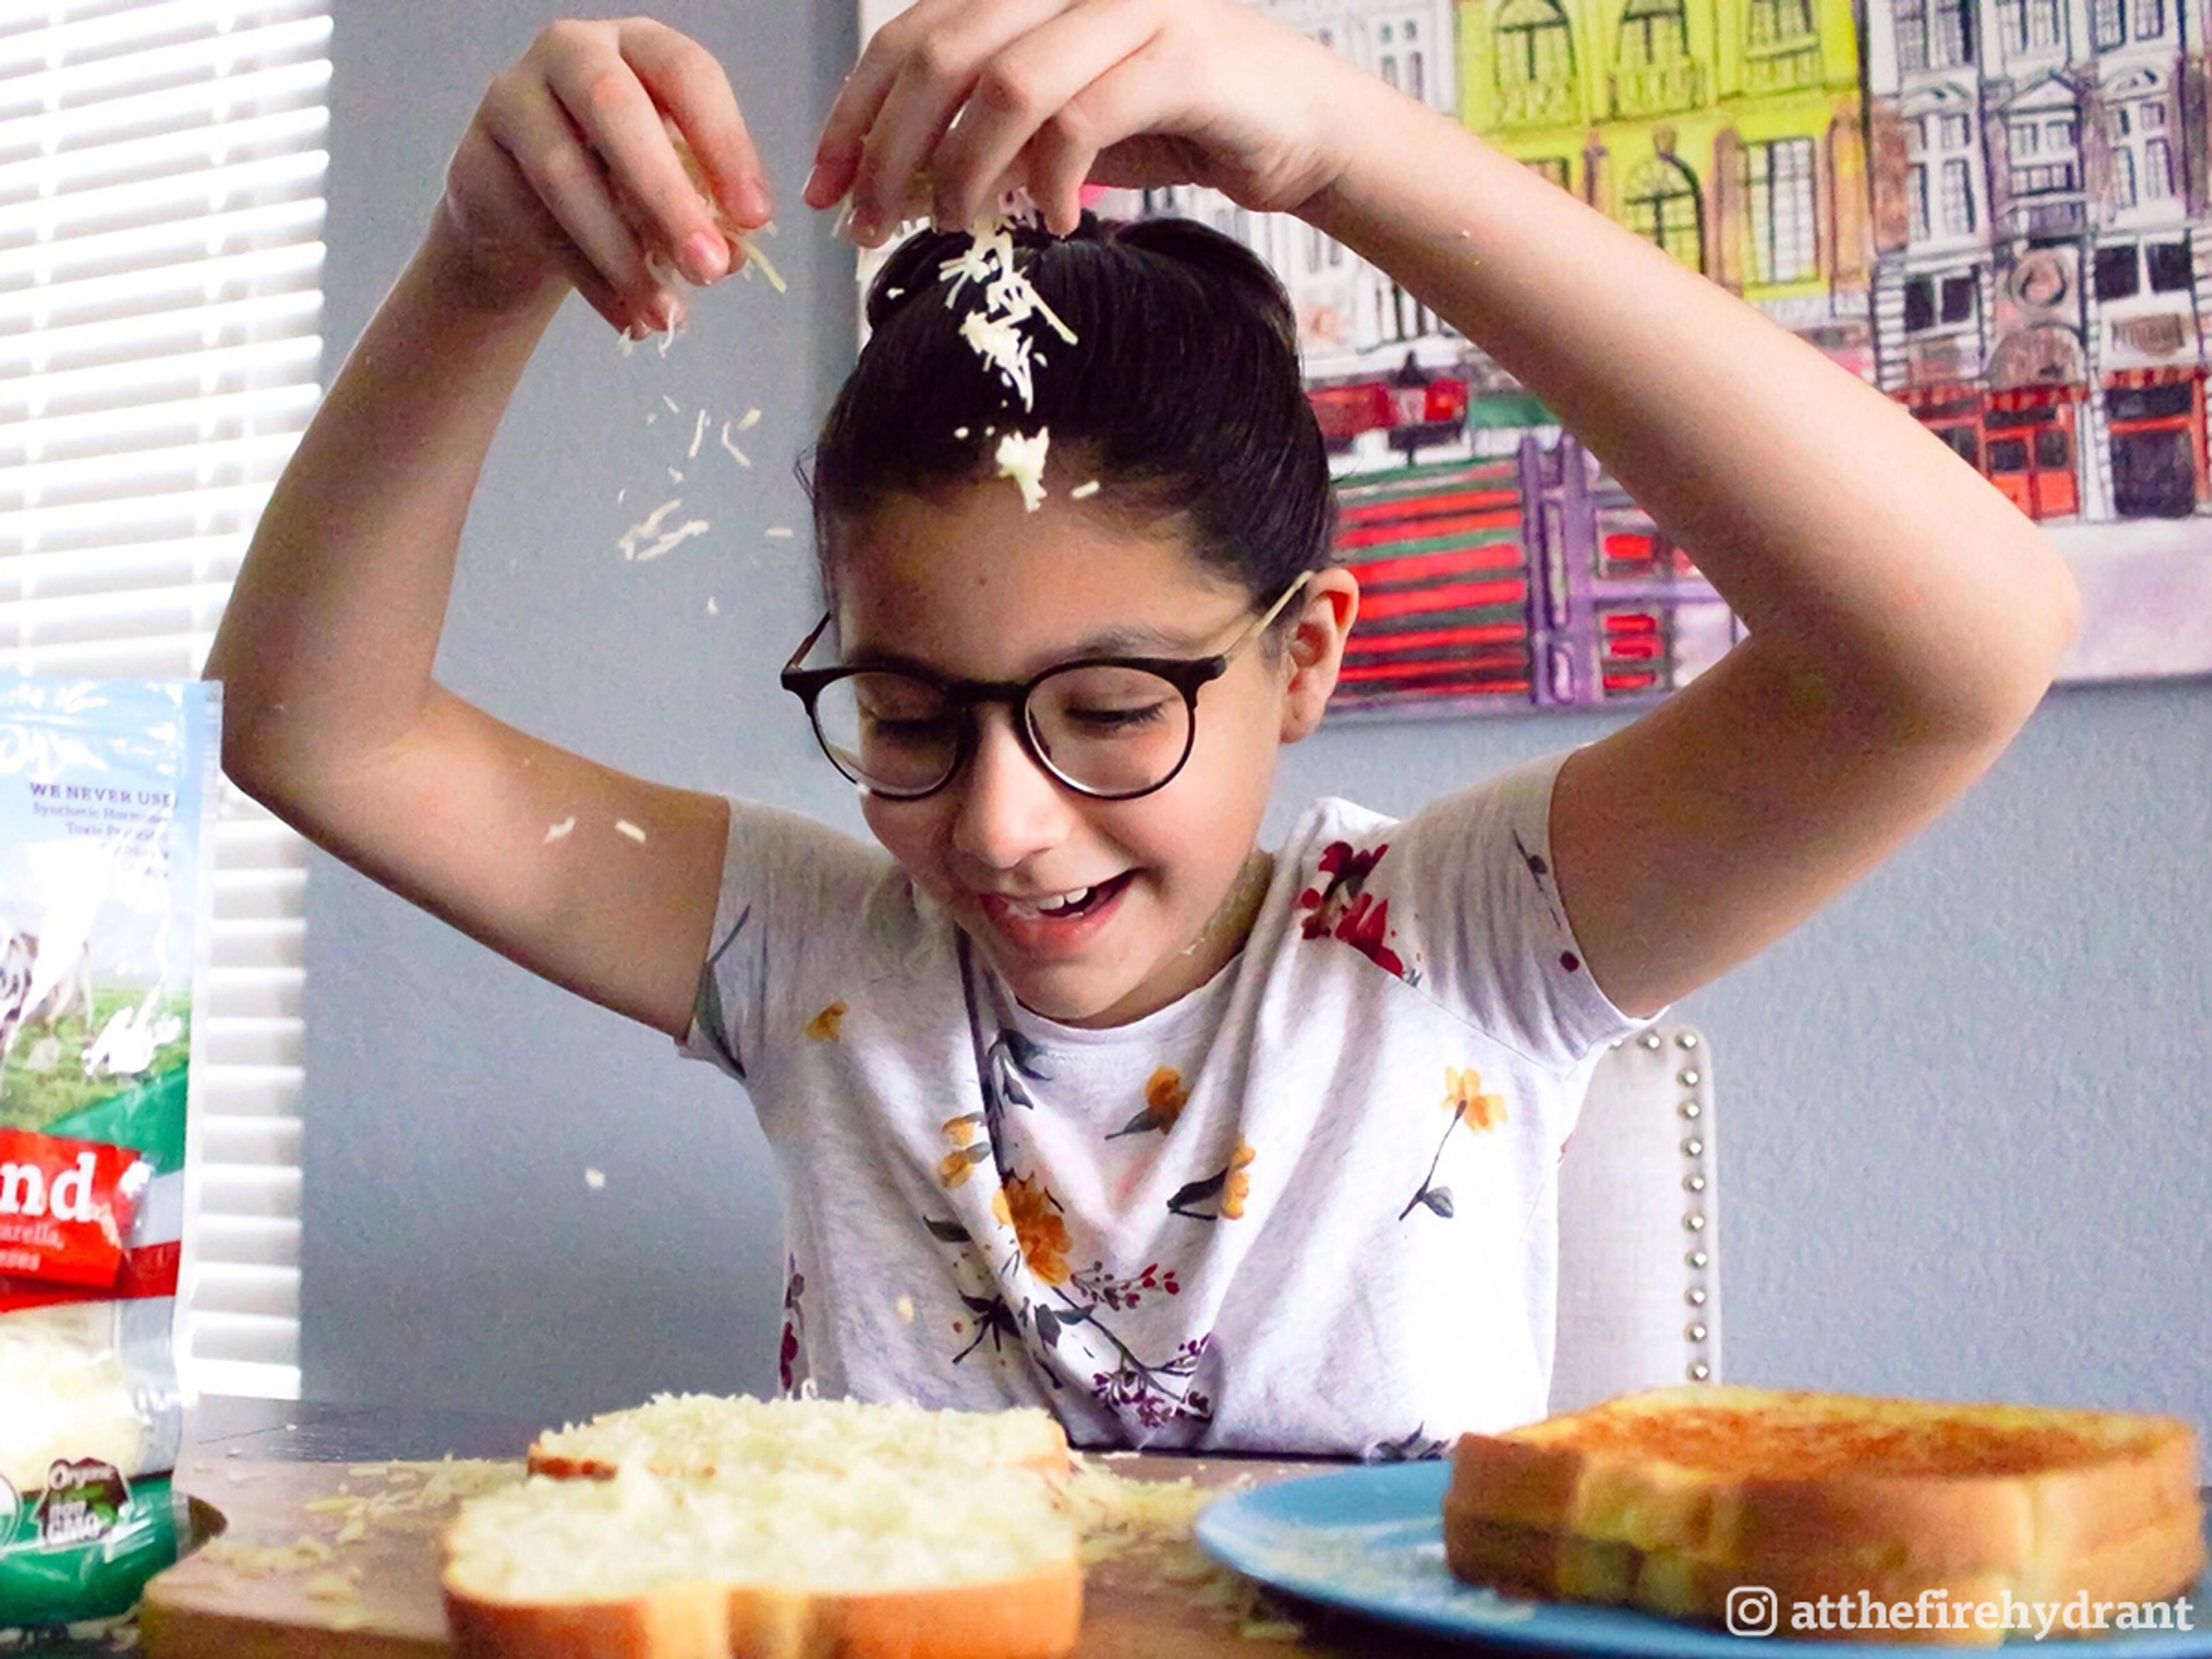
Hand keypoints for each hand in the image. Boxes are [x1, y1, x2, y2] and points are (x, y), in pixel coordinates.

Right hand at [435, 18, 772, 334]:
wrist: (530, 208)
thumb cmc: (621, 181)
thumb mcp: (675, 186)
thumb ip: (705, 209)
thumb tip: (731, 255)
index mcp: (639, 45)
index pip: (687, 73)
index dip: (725, 144)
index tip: (754, 218)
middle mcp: (572, 52)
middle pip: (616, 110)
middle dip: (668, 197)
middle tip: (709, 269)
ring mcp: (515, 98)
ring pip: (565, 174)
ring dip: (623, 256)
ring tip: (666, 314)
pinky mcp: (478, 156)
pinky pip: (537, 225)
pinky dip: (592, 282)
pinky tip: (629, 319)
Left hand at [803, 0, 1358, 242]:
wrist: (1303, 128)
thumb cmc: (1181, 121)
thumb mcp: (1063, 122)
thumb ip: (987, 129)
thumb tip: (893, 182)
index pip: (913, 32)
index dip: (856, 110)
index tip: (824, 184)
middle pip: (942, 54)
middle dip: (890, 149)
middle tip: (871, 223)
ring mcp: (1132, 6)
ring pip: (1003, 85)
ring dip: (963, 171)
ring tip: (959, 225)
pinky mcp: (1181, 54)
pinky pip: (1080, 121)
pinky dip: (1049, 182)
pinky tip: (1051, 222)